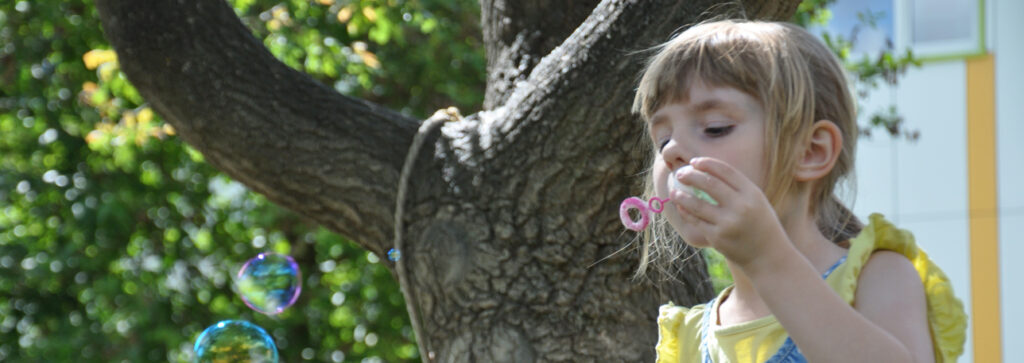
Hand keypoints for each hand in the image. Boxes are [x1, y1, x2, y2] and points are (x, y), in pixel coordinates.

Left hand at [669, 157, 789, 267]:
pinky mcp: (717, 237)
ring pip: (697, 204)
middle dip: (691, 175)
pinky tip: (680, 207)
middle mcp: (740, 206)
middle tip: (680, 173)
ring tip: (673, 191)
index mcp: (752, 193)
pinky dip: (685, 212)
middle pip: (709, 184)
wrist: (768, 257)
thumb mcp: (756, 201)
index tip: (694, 161)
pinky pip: (696, 221)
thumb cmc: (760, 224)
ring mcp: (728, 223)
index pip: (725, 170)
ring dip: (682, 195)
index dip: (707, 163)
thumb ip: (737, 188)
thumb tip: (708, 171)